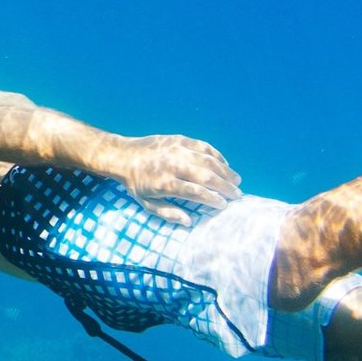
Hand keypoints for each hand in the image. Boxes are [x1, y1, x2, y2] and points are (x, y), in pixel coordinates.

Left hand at [114, 134, 241, 223]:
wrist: (124, 155)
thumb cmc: (138, 183)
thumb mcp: (147, 203)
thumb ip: (168, 213)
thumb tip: (189, 221)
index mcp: (164, 183)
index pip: (196, 192)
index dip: (213, 199)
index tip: (224, 205)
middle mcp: (172, 164)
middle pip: (206, 176)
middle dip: (225, 187)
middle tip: (237, 195)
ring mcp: (176, 149)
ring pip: (208, 160)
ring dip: (225, 171)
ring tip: (236, 181)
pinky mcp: (179, 139)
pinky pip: (203, 147)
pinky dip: (217, 156)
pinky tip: (225, 165)